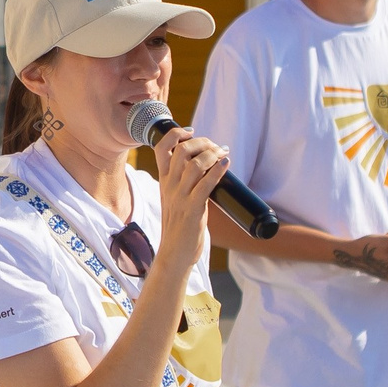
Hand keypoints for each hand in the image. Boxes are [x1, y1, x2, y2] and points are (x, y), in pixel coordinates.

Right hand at [152, 125, 229, 272]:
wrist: (173, 254)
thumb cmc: (179, 228)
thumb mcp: (175, 200)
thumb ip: (183, 184)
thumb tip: (205, 168)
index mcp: (164, 181)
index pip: (161, 148)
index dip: (175, 134)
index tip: (191, 132)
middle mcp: (169, 186)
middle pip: (181, 150)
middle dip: (201, 142)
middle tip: (216, 146)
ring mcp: (180, 197)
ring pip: (195, 164)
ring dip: (213, 154)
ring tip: (223, 154)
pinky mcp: (192, 209)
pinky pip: (205, 184)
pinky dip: (218, 170)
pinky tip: (226, 164)